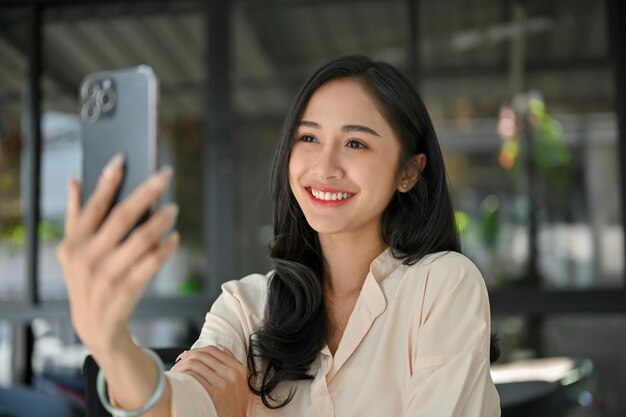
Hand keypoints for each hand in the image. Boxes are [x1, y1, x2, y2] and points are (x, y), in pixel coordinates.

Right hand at [56, 154, 179, 353]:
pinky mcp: (127, 289)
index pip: (94, 205)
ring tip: (174, 208)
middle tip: (165, 175)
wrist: (94, 325)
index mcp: (74, 242)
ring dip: (160, 220)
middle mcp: (88, 257)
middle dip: (146, 193)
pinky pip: (151, 263)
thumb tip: (74, 178)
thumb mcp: (73, 250)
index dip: (108, 181)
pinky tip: (174, 237)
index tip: (123, 160)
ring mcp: (107, 275)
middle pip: (122, 217)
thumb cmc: (86, 278)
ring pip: (140, 239)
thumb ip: (75, 214)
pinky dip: (165, 248)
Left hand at [171, 345, 248, 416]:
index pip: (213, 350)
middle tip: (178, 363)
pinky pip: (194, 377)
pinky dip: (183, 376)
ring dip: (181, 366)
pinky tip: (179, 380)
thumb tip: (220, 348)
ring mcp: (223, 383)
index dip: (196, 350)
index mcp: (238, 368)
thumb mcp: (239, 383)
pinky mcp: (214, 394)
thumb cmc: (234, 406)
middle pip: (202, 355)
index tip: (187, 355)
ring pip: (196, 364)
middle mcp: (232, 373)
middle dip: (186, 357)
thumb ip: (232, 365)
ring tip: (176, 372)